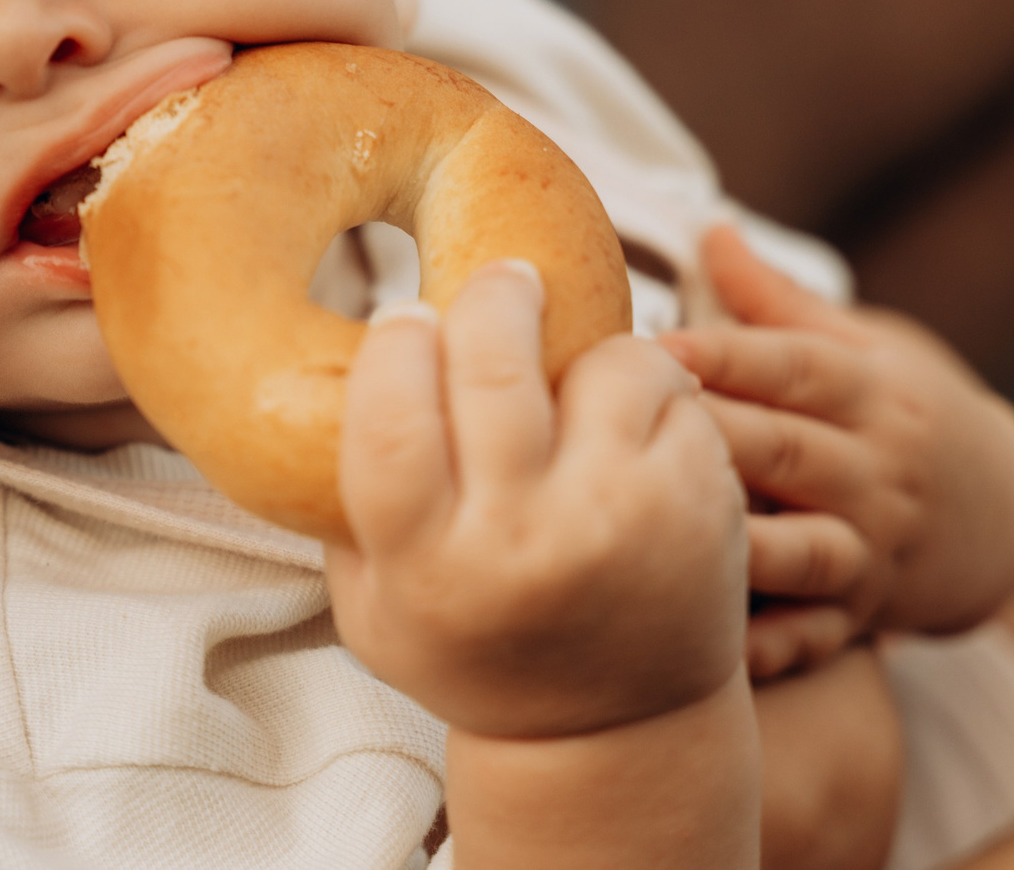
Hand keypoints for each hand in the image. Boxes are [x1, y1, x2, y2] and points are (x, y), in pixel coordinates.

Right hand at [325, 259, 748, 739]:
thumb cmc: (476, 652)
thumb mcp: (374, 608)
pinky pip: (673, 390)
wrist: (613, 732)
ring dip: (589, 350)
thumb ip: (346, 504)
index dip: (396, 345)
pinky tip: (632, 426)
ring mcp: (619, 519)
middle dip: (495, 298)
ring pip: (605, 360)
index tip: (407, 316)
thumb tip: (316, 365)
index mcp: (428, 566)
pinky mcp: (698, 503)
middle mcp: (523, 542)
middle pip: (493, 363)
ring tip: (578, 376)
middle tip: (502, 281)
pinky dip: (651, 388)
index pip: (389, 417)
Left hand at [663, 227, 1013, 677]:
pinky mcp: (863, 613)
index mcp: (871, 393)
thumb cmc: (901, 411)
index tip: (651, 345)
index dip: (726, 354)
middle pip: (787, 449)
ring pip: (804, 547)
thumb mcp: (860, 347)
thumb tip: (709, 225)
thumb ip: (776, 299)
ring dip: (739, 542)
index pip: (795, 366)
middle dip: (711, 436)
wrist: (1001, 513)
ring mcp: (873, 545)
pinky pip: (815, 637)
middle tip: (621, 426)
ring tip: (662, 531)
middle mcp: (876, 470)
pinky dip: (770, 646)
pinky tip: (709, 646)